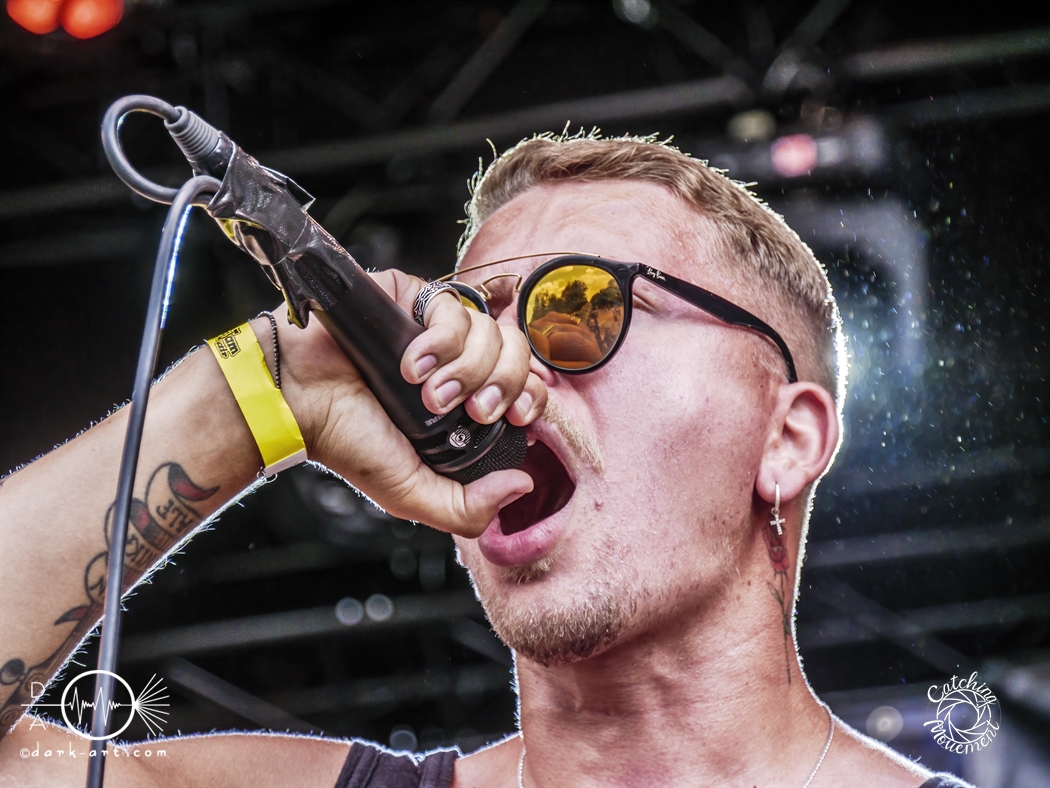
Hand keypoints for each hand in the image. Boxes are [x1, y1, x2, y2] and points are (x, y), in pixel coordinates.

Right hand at [270, 269, 546, 537]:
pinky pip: (454, 308)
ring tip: (425, 392)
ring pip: (491, 330)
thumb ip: (467, 508)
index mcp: (467, 404)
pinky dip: (439, 339)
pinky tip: (409, 363)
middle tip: (469, 410)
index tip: (508, 417)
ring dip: (464, 368)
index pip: (527, 387)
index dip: (529, 398)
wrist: (298, 400)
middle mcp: (458, 363)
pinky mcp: (415, 299)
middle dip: (500, 384)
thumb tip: (523, 484)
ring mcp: (438, 329)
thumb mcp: (412, 493)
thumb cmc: (347, 441)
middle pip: (517, 354)